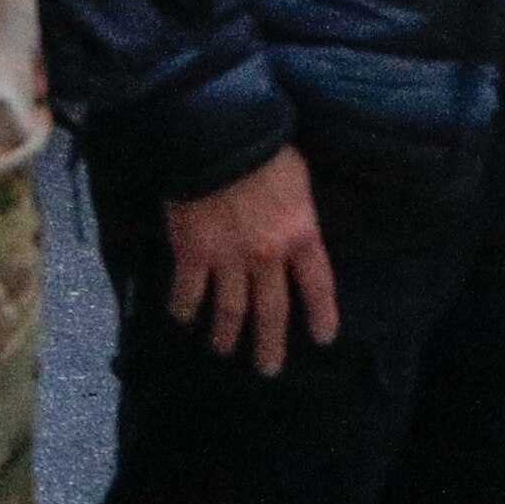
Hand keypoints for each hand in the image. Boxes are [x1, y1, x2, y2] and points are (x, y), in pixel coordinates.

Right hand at [167, 145, 340, 375]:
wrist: (216, 135)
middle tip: (268, 369)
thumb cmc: (261, 146)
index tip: (323, 338)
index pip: (318, 285)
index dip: (322, 315)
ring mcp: (229, 258)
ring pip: (230, 310)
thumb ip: (297, 209)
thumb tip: (294, 223)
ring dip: (226, 334)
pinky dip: (184, 307)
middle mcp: (268, 256)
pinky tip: (181, 316)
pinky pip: (188, 292)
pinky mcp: (193, 253)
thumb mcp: (297, 177)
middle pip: (272, 311)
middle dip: (269, 344)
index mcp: (300, 234)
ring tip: (222, 349)